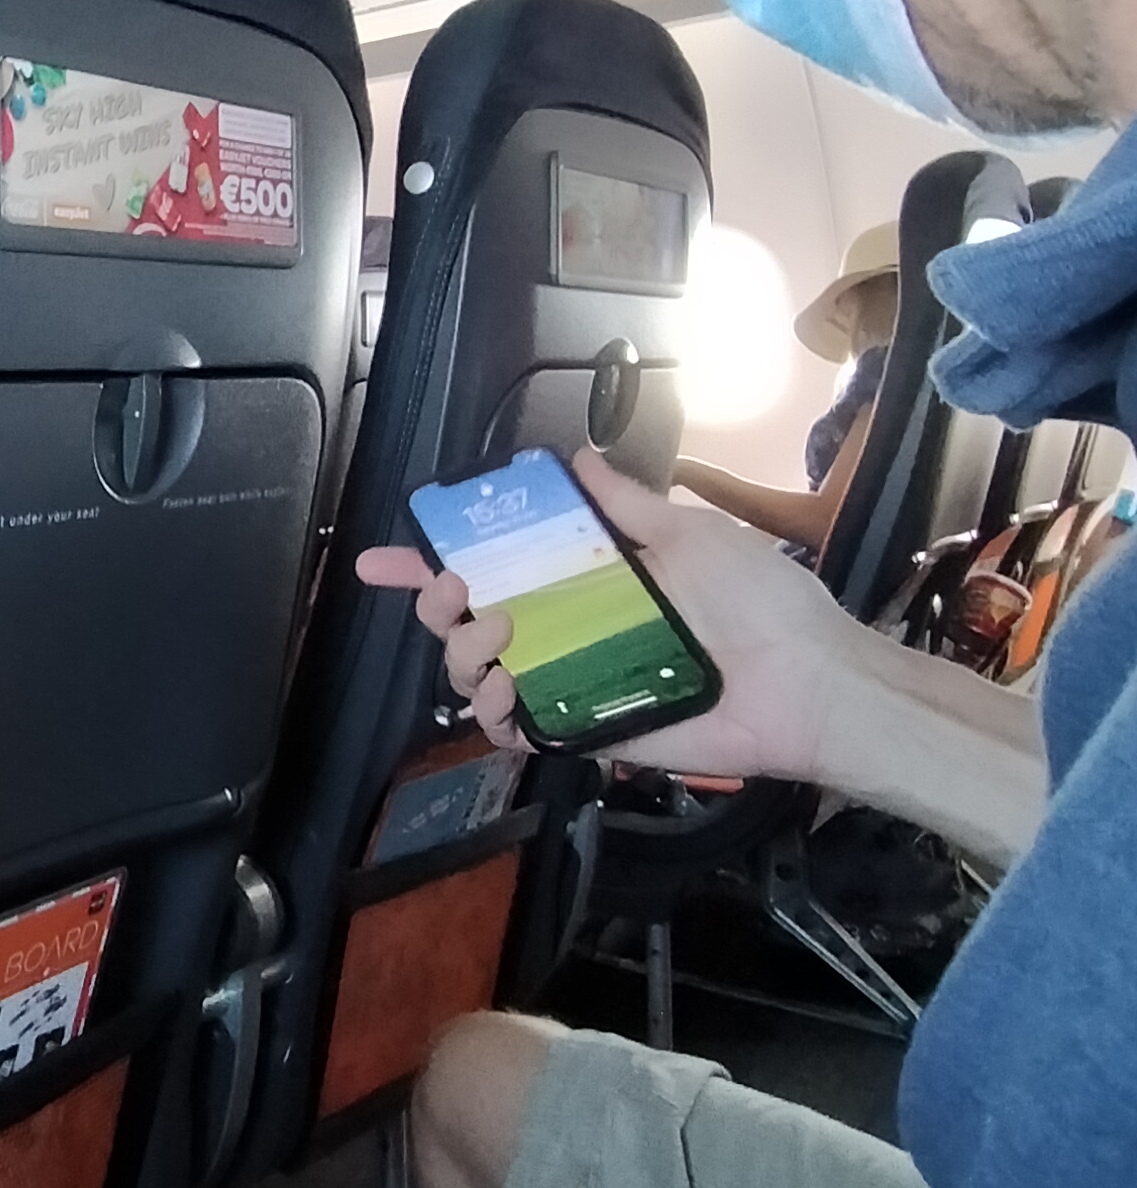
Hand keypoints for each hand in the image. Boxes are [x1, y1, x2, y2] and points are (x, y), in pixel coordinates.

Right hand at [353, 448, 863, 784]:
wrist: (807, 682)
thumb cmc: (762, 603)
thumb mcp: (690, 534)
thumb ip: (626, 504)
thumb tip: (575, 458)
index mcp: (587, 578)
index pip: (497, 565)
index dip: (432, 561)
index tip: (380, 558)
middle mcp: (568, 628)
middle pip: (464, 619)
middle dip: (435, 599)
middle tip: (458, 587)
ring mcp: (571, 680)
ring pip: (474, 672)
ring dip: (461, 650)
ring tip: (499, 634)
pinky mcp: (584, 728)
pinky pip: (513, 730)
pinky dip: (491, 713)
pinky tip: (504, 691)